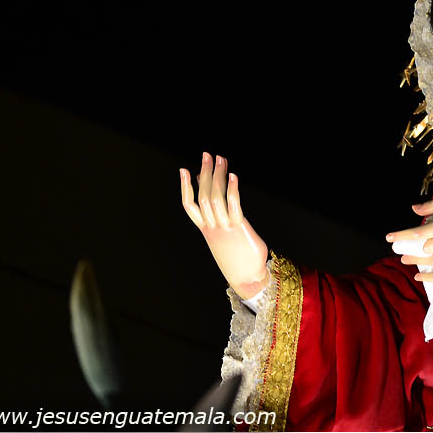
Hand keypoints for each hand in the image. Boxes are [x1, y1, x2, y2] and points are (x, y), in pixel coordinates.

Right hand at [179, 152, 269, 298]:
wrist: (248, 278)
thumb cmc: (238, 257)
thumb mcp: (224, 237)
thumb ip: (219, 219)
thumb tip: (215, 199)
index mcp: (206, 229)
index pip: (190, 205)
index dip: (185, 187)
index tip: (184, 169)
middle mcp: (212, 227)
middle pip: (203, 196)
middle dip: (205, 173)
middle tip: (206, 155)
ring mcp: (224, 227)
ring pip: (216, 198)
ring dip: (218, 176)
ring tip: (220, 159)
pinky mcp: (239, 228)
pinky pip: (233, 205)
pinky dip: (232, 189)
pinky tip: (233, 176)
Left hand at [385, 198, 432, 282]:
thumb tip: (414, 209)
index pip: (417, 233)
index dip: (401, 236)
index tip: (388, 237)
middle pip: (424, 248)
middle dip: (412, 249)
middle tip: (401, 250)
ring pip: (431, 262)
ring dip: (417, 261)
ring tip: (405, 261)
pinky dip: (430, 278)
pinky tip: (419, 277)